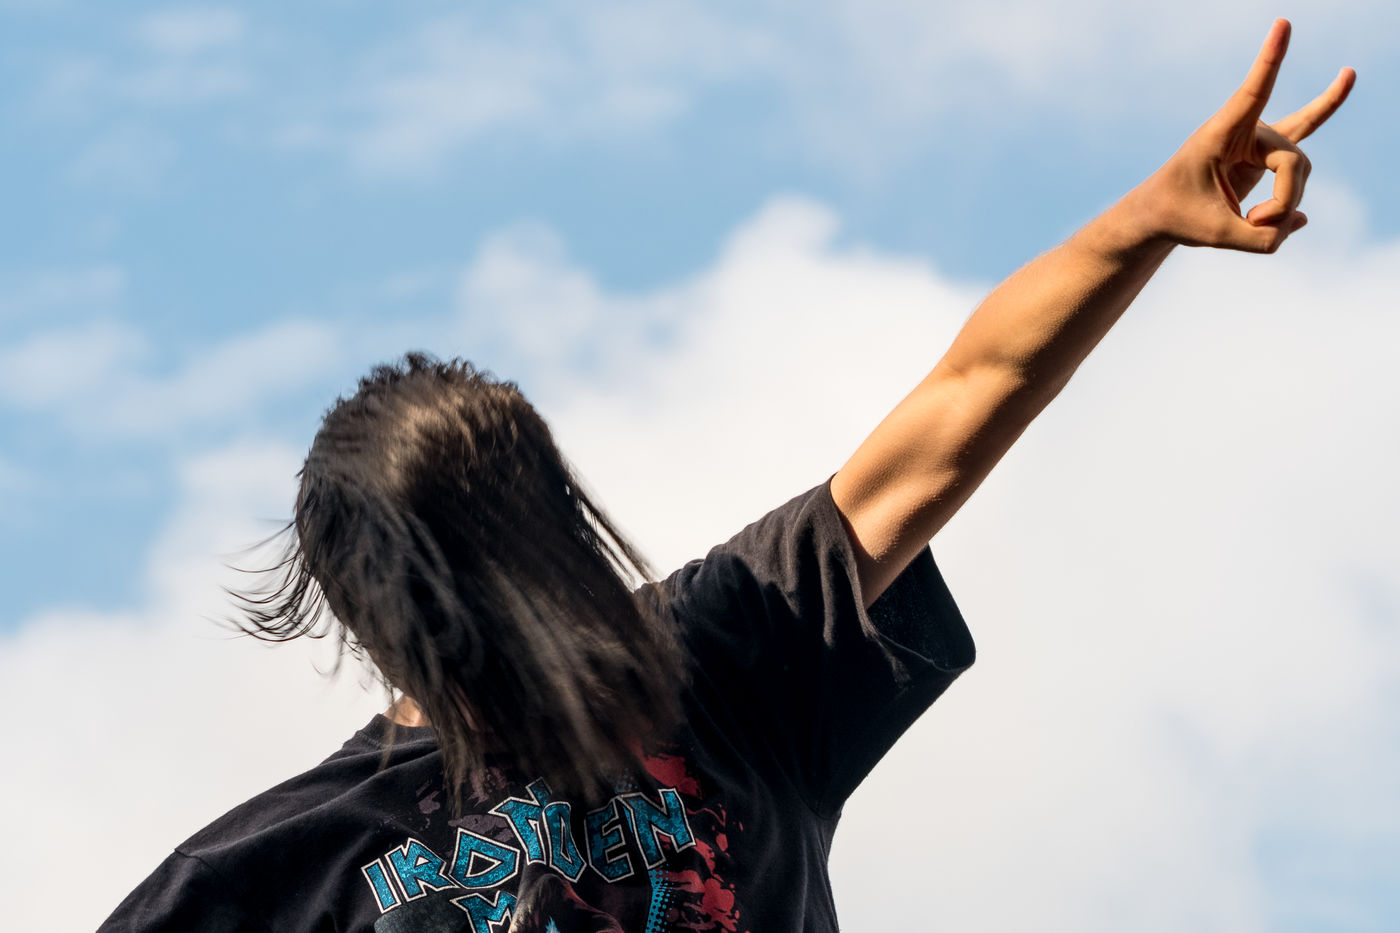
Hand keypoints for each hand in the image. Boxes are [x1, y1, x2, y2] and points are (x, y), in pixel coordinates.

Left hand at [1140, 19, 1354, 253]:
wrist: (1160, 214)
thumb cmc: (1177, 216)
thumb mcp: (1215, 236)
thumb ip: (1261, 239)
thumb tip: (1298, 221)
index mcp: (1220, 134)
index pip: (1251, 94)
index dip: (1269, 61)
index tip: (1282, 23)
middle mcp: (1244, 130)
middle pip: (1293, 162)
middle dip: (1282, 202)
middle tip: (1257, 225)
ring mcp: (1258, 141)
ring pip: (1299, 170)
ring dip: (1283, 206)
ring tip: (1254, 222)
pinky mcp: (1267, 156)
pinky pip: (1305, 127)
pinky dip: (1325, 104)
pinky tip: (1346, 76)